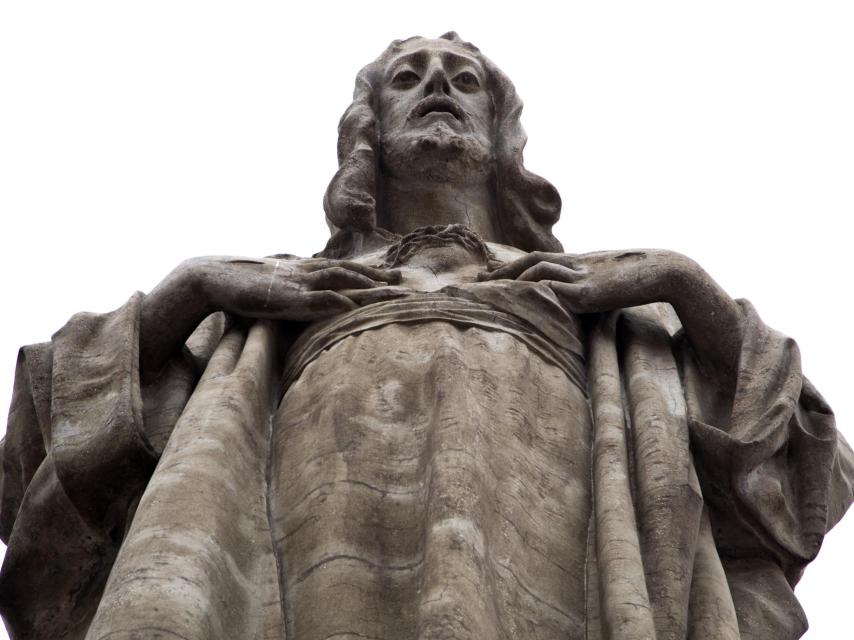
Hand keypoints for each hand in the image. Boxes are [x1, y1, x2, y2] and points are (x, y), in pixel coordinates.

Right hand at [190, 256, 403, 320]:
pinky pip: (313, 298)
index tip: (392, 276)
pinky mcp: (283, 297)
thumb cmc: (239, 284)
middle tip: (405, 284)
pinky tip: (351, 305)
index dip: (369, 272)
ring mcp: (296, 283)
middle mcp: (305, 272)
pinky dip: (333, 300)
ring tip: (391, 293)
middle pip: (349, 272)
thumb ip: (291, 287)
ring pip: (339, 280)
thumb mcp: (273, 284)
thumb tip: (305, 295)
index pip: (343, 268)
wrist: (210, 276)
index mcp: (303, 269)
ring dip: (367, 286)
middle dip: (378, 279)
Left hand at [480, 249, 692, 312]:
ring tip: (491, 289)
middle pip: (533, 260)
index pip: (539, 258)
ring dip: (512, 278)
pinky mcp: (588, 292)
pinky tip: (518, 296)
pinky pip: (554, 287)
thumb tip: (578, 299)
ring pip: (538, 269)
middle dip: (504, 270)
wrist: (665, 271)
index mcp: (580, 262)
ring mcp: (582, 276)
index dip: (514, 264)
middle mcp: (577, 264)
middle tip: (478, 279)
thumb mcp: (609, 279)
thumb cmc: (641, 278)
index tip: (491, 271)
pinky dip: (534, 288)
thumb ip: (591, 285)